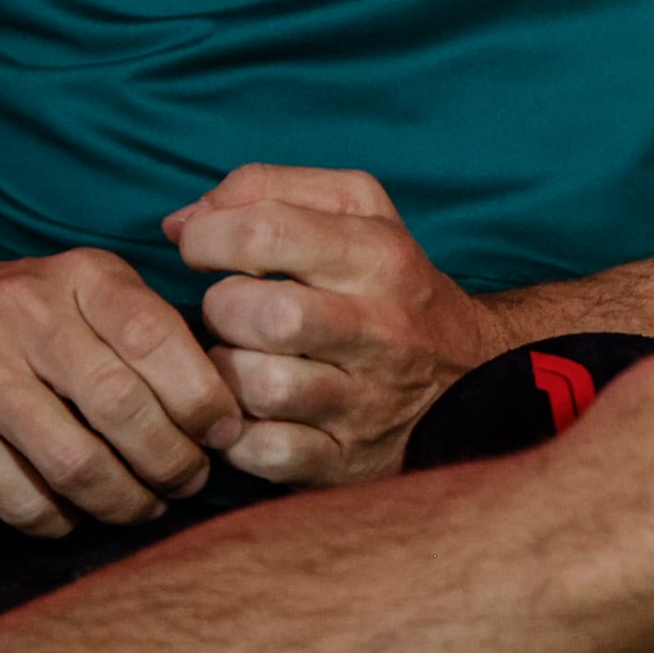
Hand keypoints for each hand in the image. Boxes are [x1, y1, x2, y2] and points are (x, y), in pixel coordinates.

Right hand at [0, 248, 240, 536]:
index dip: (204, 398)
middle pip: (125, 407)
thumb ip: (145, 331)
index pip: (161, 339)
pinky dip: (60, 519)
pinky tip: (75, 516)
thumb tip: (226, 405)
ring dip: (123, 500)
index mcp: (80, 277)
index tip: (224, 435)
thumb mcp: (79, 291)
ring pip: (76, 461)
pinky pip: (21, 496)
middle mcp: (28, 316)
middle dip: (171, 461)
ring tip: (142, 507)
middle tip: (189, 483)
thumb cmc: (8, 317)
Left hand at [168, 166, 499, 486]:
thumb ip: (268, 191)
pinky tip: (250, 413)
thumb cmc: (387, 284)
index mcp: (380, 255)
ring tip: (242, 362)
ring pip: (260, 388)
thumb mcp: (356, 211)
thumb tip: (182, 221)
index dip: (209, 237)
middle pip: (264, 314)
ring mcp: (365, 400)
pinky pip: (265, 453)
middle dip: (221, 309)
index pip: (268, 231)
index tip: (202, 250)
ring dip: (227, 376)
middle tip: (230, 311)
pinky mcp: (347, 461)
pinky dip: (239, 438)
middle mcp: (381, 328)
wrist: (471, 373)